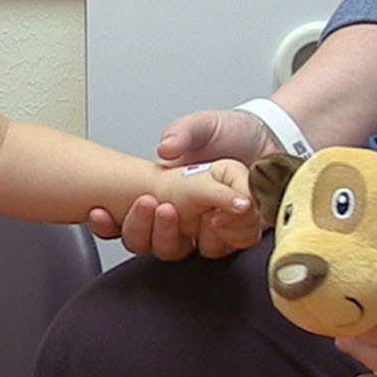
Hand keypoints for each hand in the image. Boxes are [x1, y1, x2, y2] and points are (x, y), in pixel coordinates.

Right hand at [89, 109, 275, 258]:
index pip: (121, 218)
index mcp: (161, 192)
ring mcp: (202, 230)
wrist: (276, 140)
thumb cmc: (235, 132)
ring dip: (173, 234)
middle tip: (157, 206)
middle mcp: (178, 217)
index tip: (100, 212)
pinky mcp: (232, 237)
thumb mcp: (204, 125)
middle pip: (143, 242)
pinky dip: (220, 236)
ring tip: (185, 211)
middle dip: (142, 227)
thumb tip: (165, 149)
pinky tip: (224, 216)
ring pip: (175, 251)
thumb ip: (182, 132)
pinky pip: (218, 250)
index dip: (107, 223)